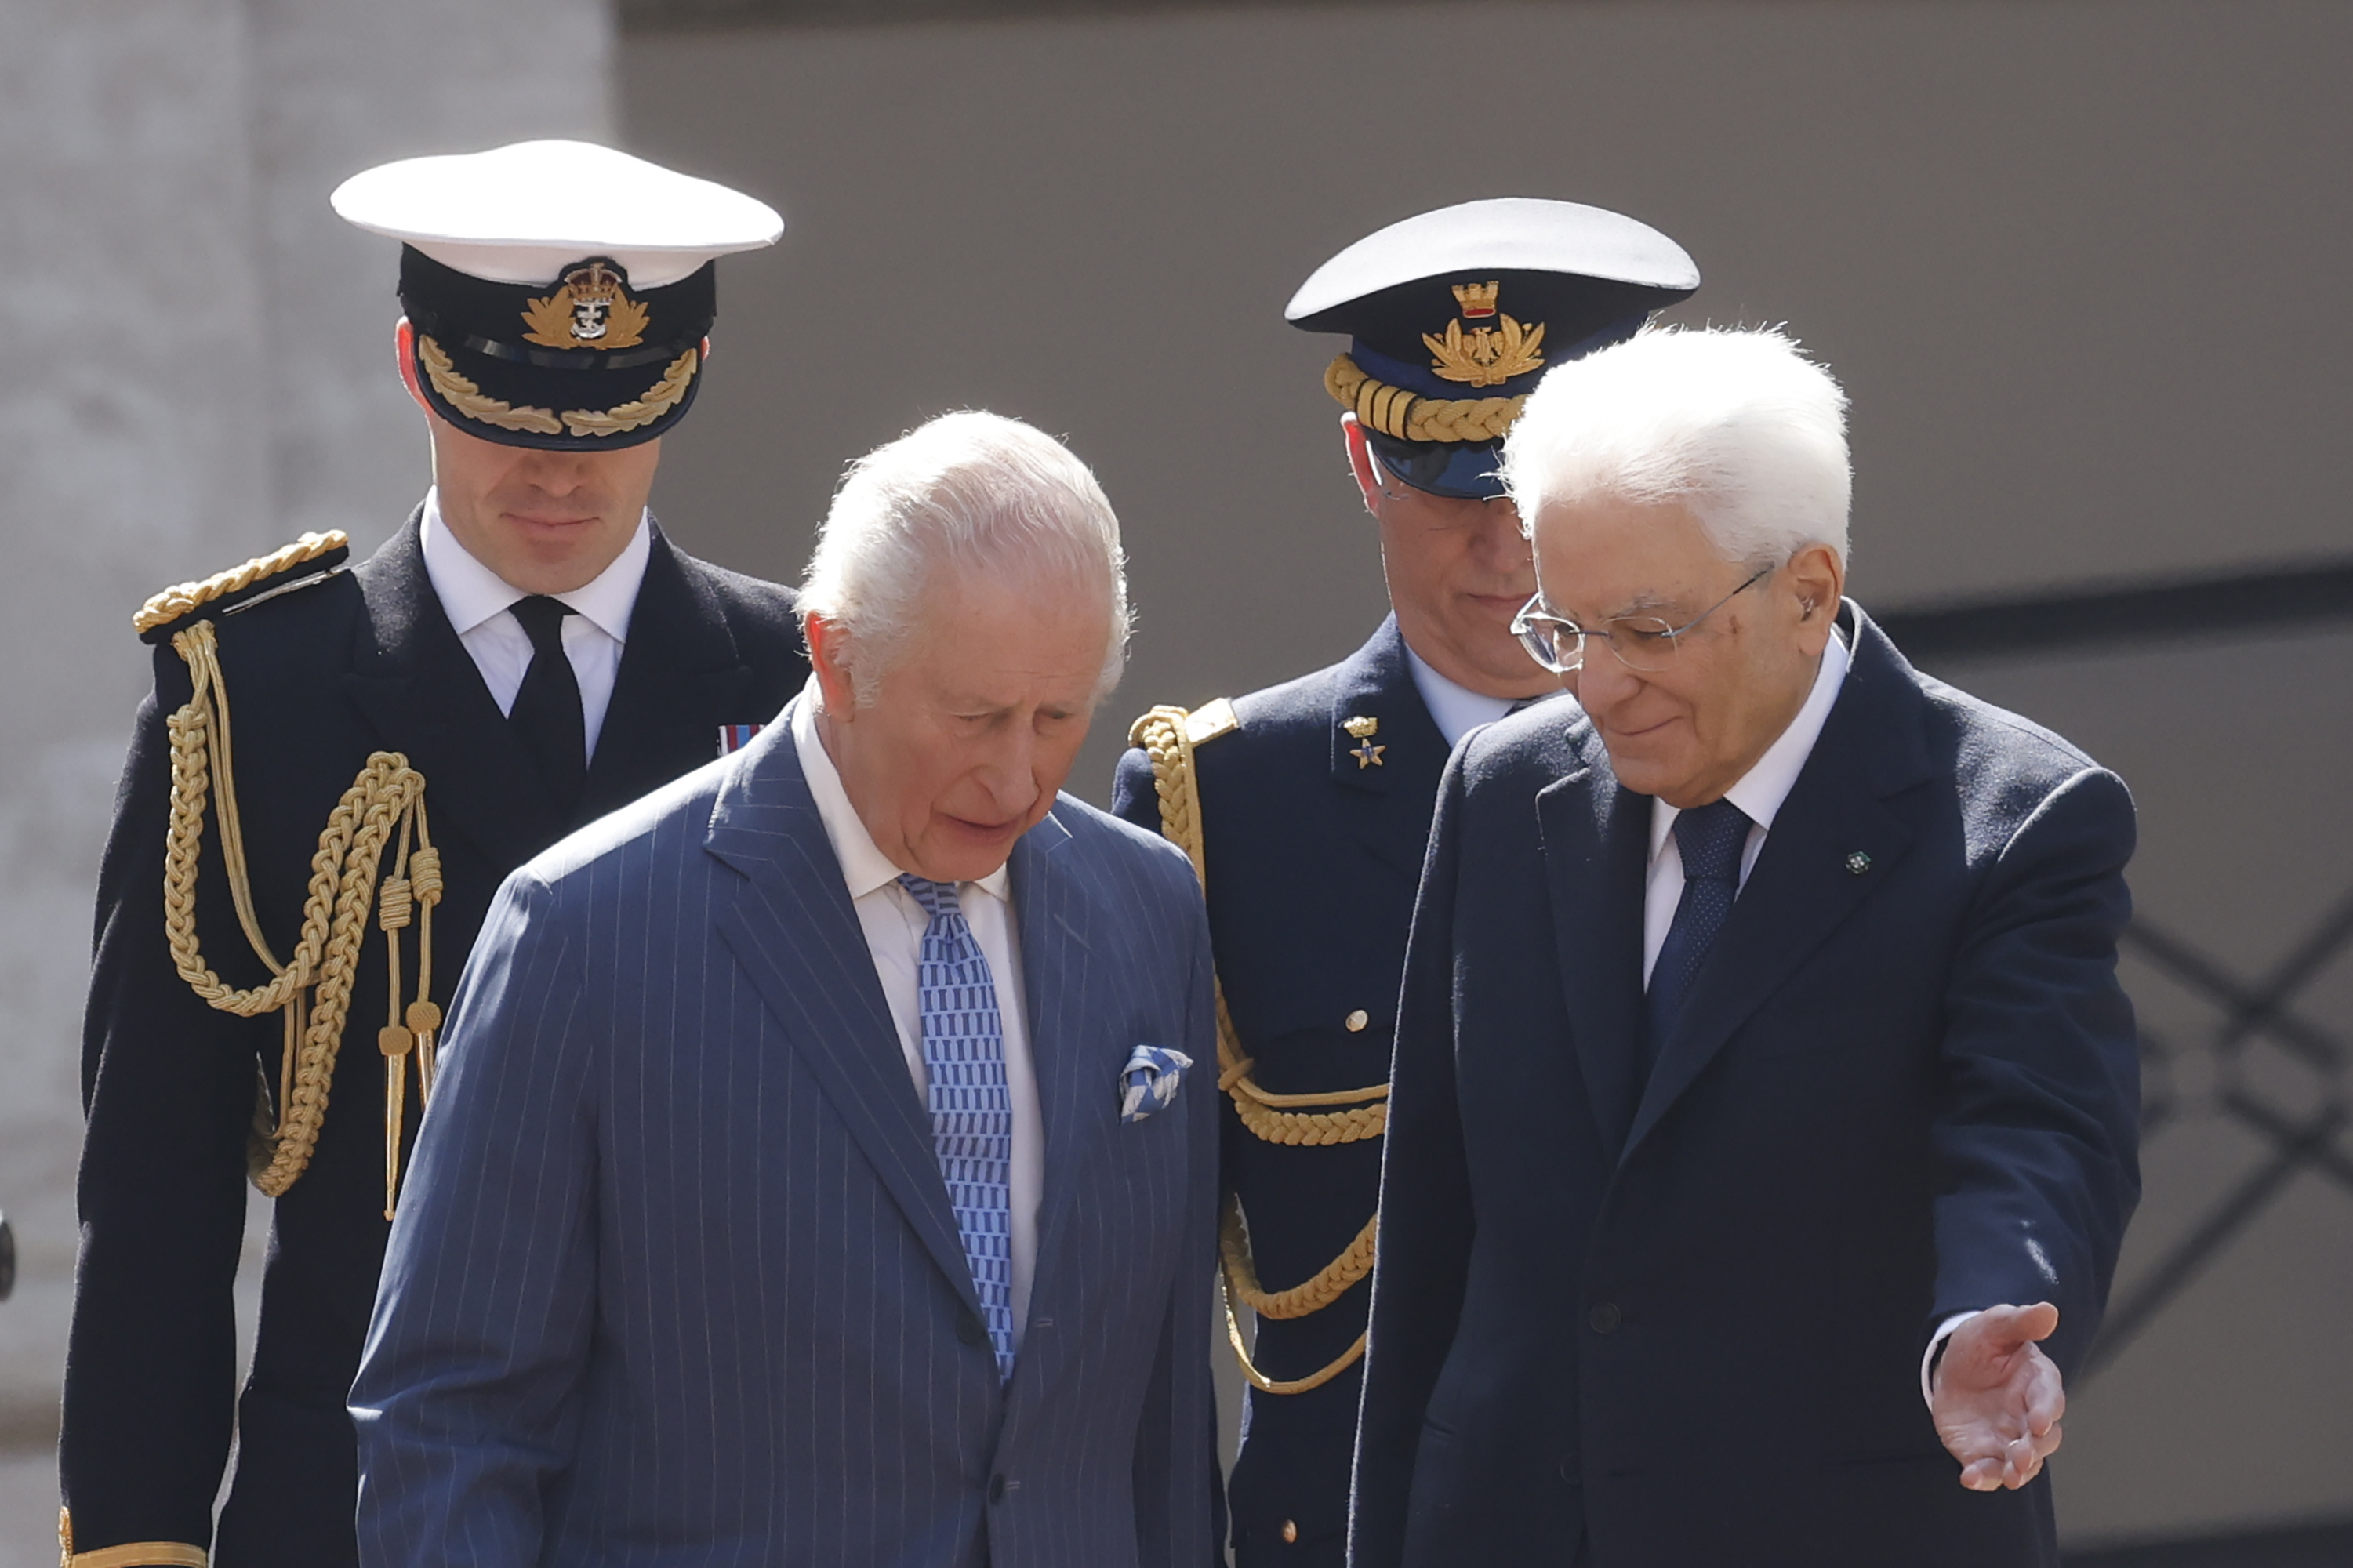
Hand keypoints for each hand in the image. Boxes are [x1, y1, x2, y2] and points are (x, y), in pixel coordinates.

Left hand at [1930, 1302, 2064, 1491]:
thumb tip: (2048, 1310)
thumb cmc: (1981, 1344)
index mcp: (2037, 1383)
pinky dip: (1983, 1478)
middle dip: (2034, 1449)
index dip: (2047, 1410)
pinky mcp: (1985, 1452)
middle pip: (2042, 1439)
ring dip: (2018, 1471)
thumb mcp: (1994, 1326)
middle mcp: (2029, 1415)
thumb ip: (2020, 1322)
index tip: (2040, 1420)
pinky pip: (1989, 1470)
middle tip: (2022, 1454)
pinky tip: (1969, 1478)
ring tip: (2010, 1475)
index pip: (2050, 1398)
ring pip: (2023, 1461)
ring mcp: (2009, 1437)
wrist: (1951, 1367)